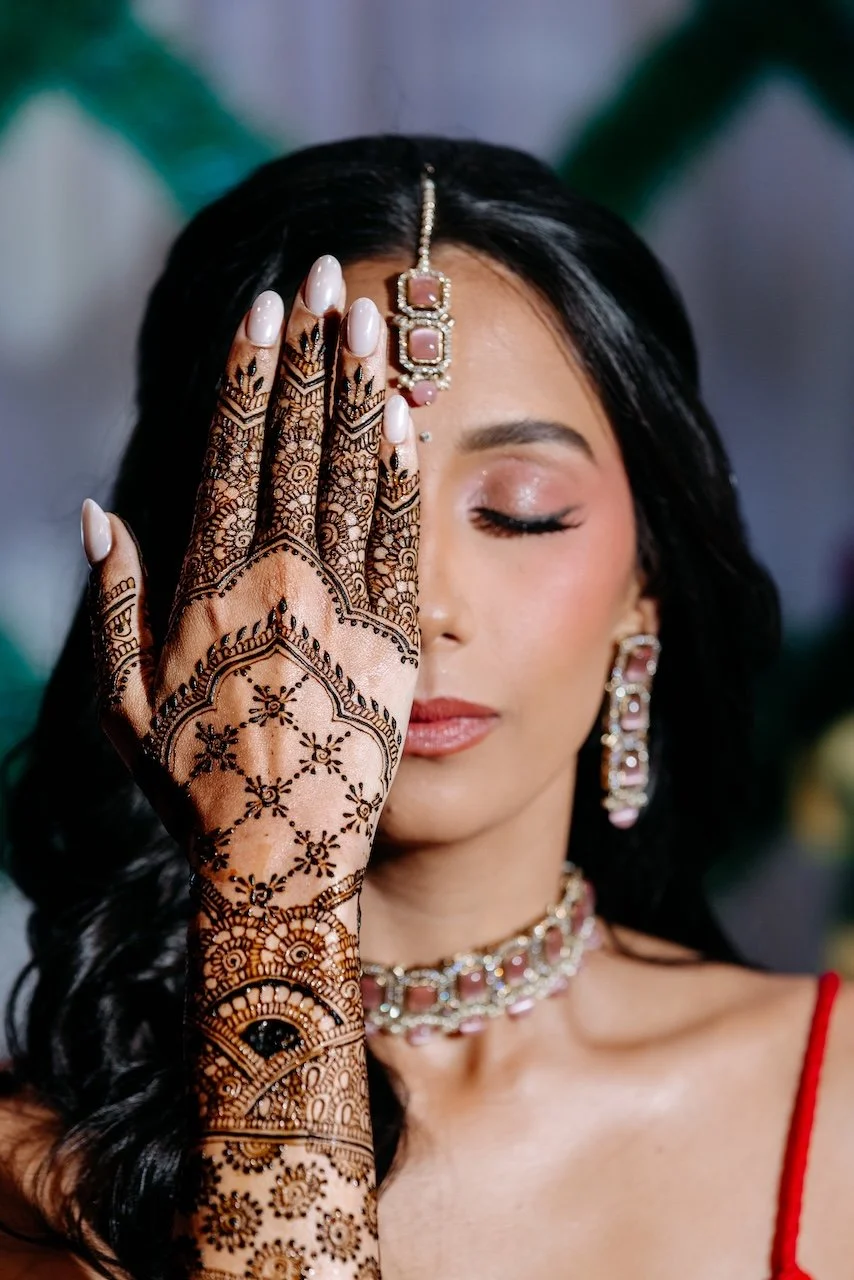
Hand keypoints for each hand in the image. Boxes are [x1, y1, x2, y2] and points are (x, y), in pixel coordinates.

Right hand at [84, 259, 419, 885]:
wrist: (280, 863)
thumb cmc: (193, 790)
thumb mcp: (123, 705)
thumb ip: (114, 604)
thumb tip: (100, 511)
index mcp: (206, 591)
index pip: (229, 458)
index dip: (247, 380)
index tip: (262, 314)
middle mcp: (274, 584)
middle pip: (293, 446)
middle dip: (309, 356)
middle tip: (325, 277)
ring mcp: (341, 609)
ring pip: (349, 478)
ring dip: (358, 391)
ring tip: (367, 318)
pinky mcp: (396, 640)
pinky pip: (401, 540)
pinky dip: (402, 474)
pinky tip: (406, 415)